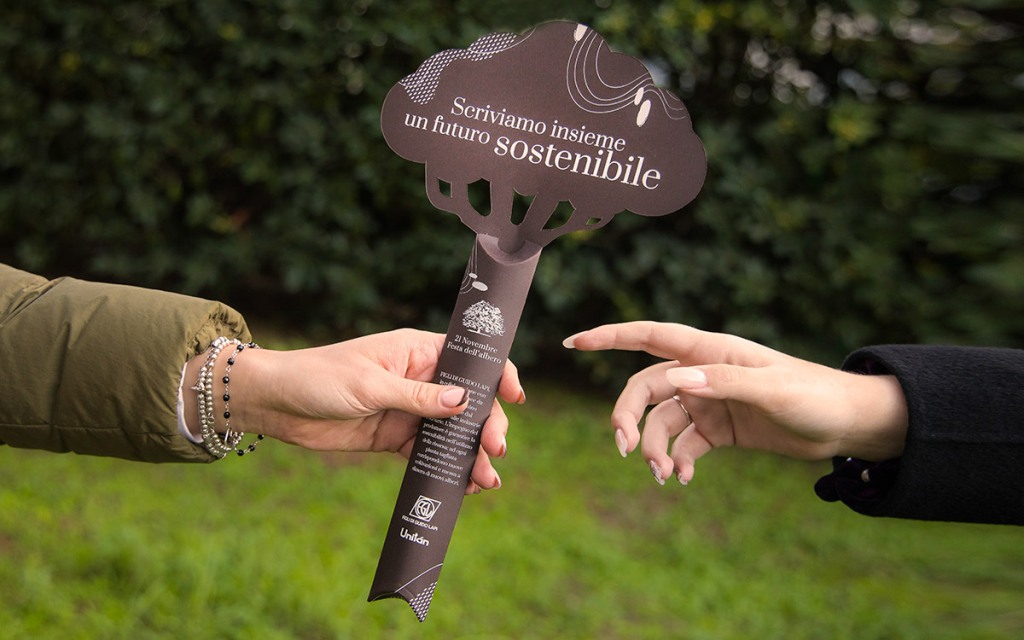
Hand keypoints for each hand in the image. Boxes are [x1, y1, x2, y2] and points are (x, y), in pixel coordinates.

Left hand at [185, 329, 523, 492]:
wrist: (276, 404)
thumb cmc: (319, 377)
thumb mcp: (371, 385)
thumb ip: (419, 397)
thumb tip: (465, 403)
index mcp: (417, 351)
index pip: (468, 359)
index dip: (497, 375)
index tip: (515, 396)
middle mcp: (419, 378)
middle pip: (467, 402)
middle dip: (486, 425)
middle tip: (495, 449)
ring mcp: (409, 409)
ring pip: (452, 431)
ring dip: (470, 453)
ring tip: (485, 478)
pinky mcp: (395, 437)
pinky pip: (428, 453)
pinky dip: (445, 468)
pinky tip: (462, 484)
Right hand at [564, 322, 906, 484]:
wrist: (847, 425)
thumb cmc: (815, 396)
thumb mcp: (772, 389)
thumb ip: (723, 382)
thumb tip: (676, 380)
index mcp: (710, 351)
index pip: (649, 336)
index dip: (610, 337)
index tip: (573, 341)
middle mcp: (703, 373)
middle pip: (646, 388)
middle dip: (628, 416)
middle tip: (624, 449)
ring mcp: (709, 401)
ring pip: (662, 421)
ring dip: (654, 448)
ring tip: (665, 476)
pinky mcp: (720, 429)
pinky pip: (684, 443)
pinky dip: (678, 460)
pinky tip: (684, 478)